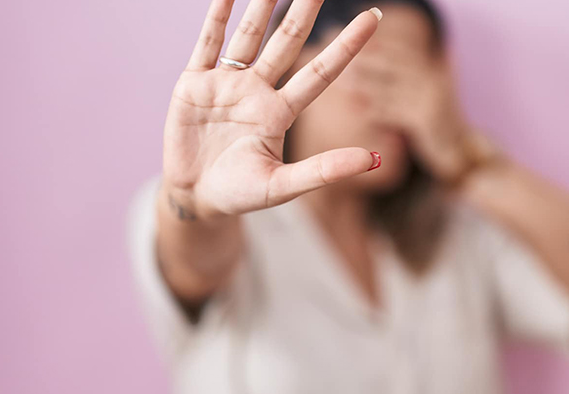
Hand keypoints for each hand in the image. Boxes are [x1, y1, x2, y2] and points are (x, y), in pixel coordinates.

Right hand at [162, 0, 381, 220]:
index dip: (347, 46)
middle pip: (287, 42)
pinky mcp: (194, 84)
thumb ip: (324, 170)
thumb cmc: (240, 194)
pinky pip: (208, 43)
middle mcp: (258, 90)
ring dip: (262, 4)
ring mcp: (227, 83)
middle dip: (305, 10)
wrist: (195, 199)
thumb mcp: (283, 186)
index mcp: (281, 112)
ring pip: (249, 35)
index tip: (374, 18)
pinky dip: (217, 16)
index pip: (321, 72)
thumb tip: (373, 160)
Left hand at [346, 37, 469, 180]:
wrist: (458, 155)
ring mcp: (432, 98)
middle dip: (365, 60)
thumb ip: (408, 78)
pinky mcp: (427, 119)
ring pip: (391, 88)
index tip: (348, 40)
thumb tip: (377, 63)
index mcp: (432, 69)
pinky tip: (362, 112)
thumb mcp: (424, 97)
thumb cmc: (434, 126)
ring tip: (343, 84)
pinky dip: (378, 112)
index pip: (400, 50)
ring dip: (365, 85)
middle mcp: (433, 79)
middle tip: (339, 58)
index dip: (375, 45)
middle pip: (393, 64)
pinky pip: (396, 112)